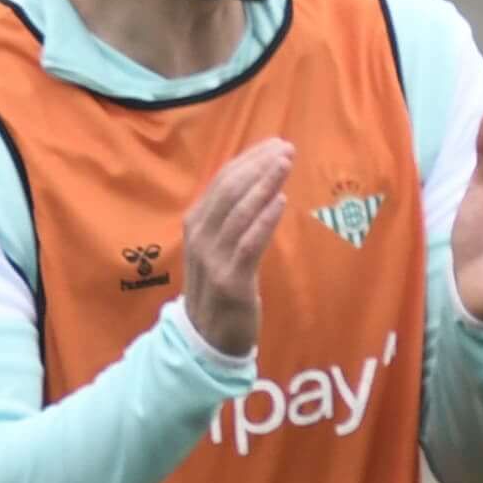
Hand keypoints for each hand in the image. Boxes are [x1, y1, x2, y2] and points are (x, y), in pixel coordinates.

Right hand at [178, 138, 293, 358]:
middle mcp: (199, 237)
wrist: (207, 339)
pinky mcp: (230, 281)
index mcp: (196, 223)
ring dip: (264, 184)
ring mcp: (212, 259)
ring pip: (238, 212)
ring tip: (285, 164)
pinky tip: (281, 201)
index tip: (275, 143)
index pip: (222, 181)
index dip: (249, 159)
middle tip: (286, 148)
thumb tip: (260, 182)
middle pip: (229, 190)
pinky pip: (248, 243)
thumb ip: (232, 217)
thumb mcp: (218, 246)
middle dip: (259, 166)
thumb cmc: (218, 287)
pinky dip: (264, 220)